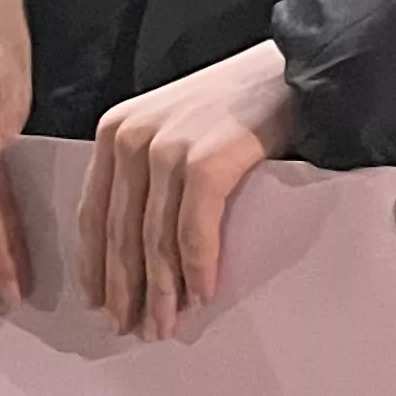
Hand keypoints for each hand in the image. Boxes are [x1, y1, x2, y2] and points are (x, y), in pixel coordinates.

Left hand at [78, 40, 299, 342]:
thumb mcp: (179, 125)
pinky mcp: (207, 161)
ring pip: (154, 240)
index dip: (97, 266)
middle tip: (132, 327)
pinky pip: (194, 232)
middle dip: (126, 289)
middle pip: (120, 234)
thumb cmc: (245, 101)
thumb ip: (151, 169)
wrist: (301, 68)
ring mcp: (168, 148)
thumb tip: (141, 245)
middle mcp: (132, 136)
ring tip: (165, 324)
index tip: (101, 302)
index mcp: (117, 129)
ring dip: (160, 291)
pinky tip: (203, 294)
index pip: (94, 213)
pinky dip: (197, 269)